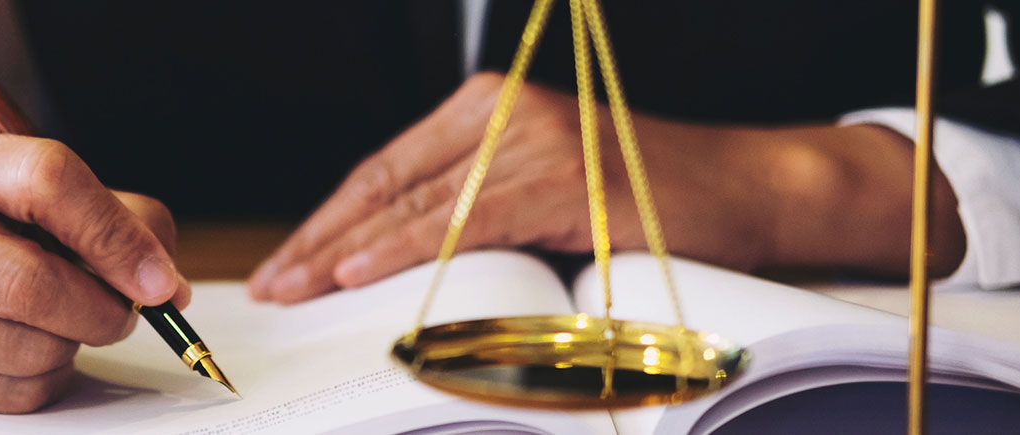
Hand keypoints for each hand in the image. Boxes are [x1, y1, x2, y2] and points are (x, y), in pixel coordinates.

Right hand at [0, 127, 188, 413]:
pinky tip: (19, 350)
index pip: (47, 182)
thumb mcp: (16, 184)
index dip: (117, 235)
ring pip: (29, 354)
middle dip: (103, 311)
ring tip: (56, 323)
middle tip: (120, 310)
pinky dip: (38, 380)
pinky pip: (6, 397)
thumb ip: (101, 213)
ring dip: (70, 347)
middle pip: (36, 287)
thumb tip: (163, 280)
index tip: (159, 278)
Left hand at [249, 73, 963, 302]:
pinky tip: (359, 271)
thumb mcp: (539, 195)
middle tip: (274, 281)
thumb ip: (471, 208)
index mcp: (487, 111)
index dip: (328, 219)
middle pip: (385, 184)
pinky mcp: (558, 178)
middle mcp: (500, 115)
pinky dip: (406, 249)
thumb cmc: (645, 202)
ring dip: (345, 250)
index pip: (385, 169)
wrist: (745, 192)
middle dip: (321, 238)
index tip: (287, 260)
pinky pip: (462, 220)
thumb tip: (388, 259)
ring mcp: (529, 143)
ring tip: (298, 284)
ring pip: (414, 203)